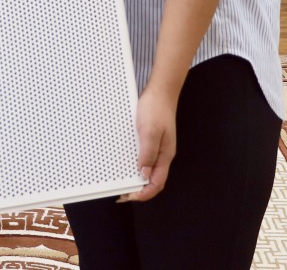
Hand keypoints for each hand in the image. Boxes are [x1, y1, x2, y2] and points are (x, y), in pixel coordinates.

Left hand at [121, 86, 176, 201]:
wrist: (160, 90)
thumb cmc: (156, 108)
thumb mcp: (150, 131)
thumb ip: (148, 153)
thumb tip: (144, 174)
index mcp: (165, 155)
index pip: (157, 183)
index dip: (144, 193)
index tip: (128, 196)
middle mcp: (162, 154)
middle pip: (153, 180)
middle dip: (138, 189)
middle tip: (121, 192)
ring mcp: (157, 147)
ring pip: (148, 170)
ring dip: (136, 178)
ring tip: (122, 181)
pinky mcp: (150, 140)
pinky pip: (144, 157)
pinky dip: (135, 164)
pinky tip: (125, 162)